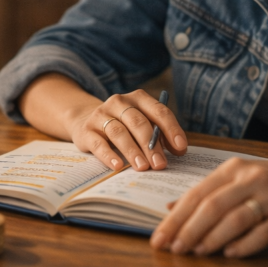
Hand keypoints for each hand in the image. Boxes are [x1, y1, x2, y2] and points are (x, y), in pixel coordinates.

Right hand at [67, 89, 187, 170]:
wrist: (86, 121)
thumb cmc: (124, 126)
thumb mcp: (143, 126)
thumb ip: (161, 136)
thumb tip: (179, 151)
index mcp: (138, 98)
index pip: (158, 110)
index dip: (171, 129)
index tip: (181, 148)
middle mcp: (119, 102)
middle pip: (138, 122)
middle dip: (151, 145)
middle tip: (160, 164)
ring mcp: (101, 115)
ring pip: (119, 132)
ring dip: (133, 151)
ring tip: (143, 167)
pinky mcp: (87, 130)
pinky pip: (98, 143)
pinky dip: (108, 155)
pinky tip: (118, 165)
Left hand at [150, 155, 267, 257]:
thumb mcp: (241, 178)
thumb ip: (209, 192)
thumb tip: (172, 207)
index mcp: (234, 169)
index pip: (197, 194)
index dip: (176, 217)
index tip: (159, 237)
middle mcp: (251, 179)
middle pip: (212, 206)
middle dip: (188, 229)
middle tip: (173, 249)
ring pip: (235, 218)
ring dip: (213, 238)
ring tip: (196, 252)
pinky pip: (264, 232)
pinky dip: (245, 244)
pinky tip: (230, 254)